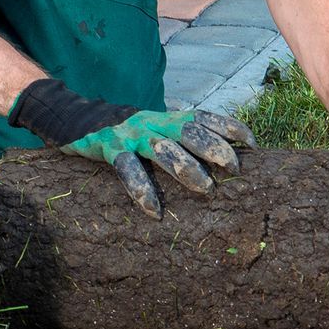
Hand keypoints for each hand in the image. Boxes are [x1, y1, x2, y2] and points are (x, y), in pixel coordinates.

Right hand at [64, 109, 255, 217]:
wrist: (75, 117)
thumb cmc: (127, 131)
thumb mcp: (157, 128)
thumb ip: (181, 138)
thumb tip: (219, 156)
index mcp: (168, 118)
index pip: (206, 118)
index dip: (230, 128)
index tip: (253, 144)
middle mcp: (154, 122)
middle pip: (191, 131)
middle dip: (216, 148)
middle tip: (235, 170)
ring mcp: (132, 134)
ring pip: (165, 149)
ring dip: (188, 169)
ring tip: (207, 190)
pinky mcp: (109, 148)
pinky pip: (128, 169)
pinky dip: (142, 191)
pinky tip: (154, 211)